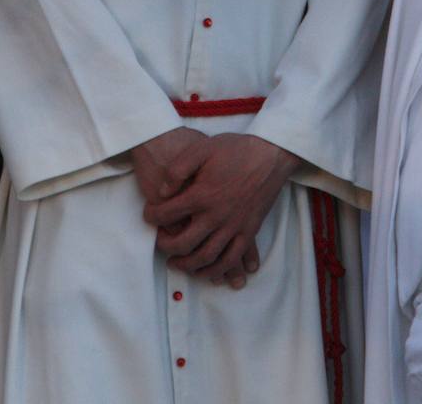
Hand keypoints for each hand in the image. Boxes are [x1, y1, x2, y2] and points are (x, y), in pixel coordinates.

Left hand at [131, 129, 249, 288]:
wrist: (271, 154)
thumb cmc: (237, 149)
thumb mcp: (203, 148)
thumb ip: (178, 169)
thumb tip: (162, 192)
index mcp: (202, 195)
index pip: (167, 214)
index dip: (152, 216)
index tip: (150, 214)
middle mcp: (216, 216)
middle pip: (183, 244)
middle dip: (166, 248)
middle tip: (160, 244)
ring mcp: (234, 226)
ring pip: (206, 258)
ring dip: (188, 265)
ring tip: (177, 263)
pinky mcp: (249, 231)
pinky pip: (232, 258)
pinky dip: (218, 270)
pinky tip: (208, 271)